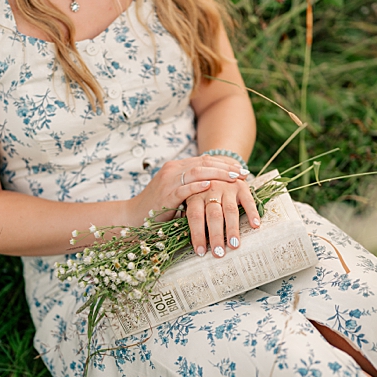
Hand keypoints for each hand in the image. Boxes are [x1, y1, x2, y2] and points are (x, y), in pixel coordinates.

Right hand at [129, 155, 247, 226]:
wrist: (133, 216)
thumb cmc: (159, 206)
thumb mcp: (178, 192)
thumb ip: (193, 186)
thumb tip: (218, 186)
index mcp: (177, 167)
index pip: (205, 159)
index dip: (225, 162)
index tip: (241, 167)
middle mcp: (173, 170)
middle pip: (204, 162)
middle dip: (226, 167)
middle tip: (243, 172)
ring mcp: (168, 182)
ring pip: (196, 172)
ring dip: (218, 174)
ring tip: (234, 177)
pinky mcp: (164, 196)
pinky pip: (183, 189)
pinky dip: (197, 186)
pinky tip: (210, 186)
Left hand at [185, 169, 261, 257]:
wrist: (218, 166)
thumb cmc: (202, 191)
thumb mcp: (191, 198)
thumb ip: (190, 215)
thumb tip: (187, 239)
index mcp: (195, 194)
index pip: (195, 216)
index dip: (197, 235)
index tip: (200, 252)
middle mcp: (210, 189)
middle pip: (213, 215)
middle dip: (215, 236)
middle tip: (218, 253)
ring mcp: (227, 187)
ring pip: (229, 210)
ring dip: (232, 229)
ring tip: (234, 245)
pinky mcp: (242, 186)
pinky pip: (248, 200)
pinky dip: (252, 213)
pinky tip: (255, 226)